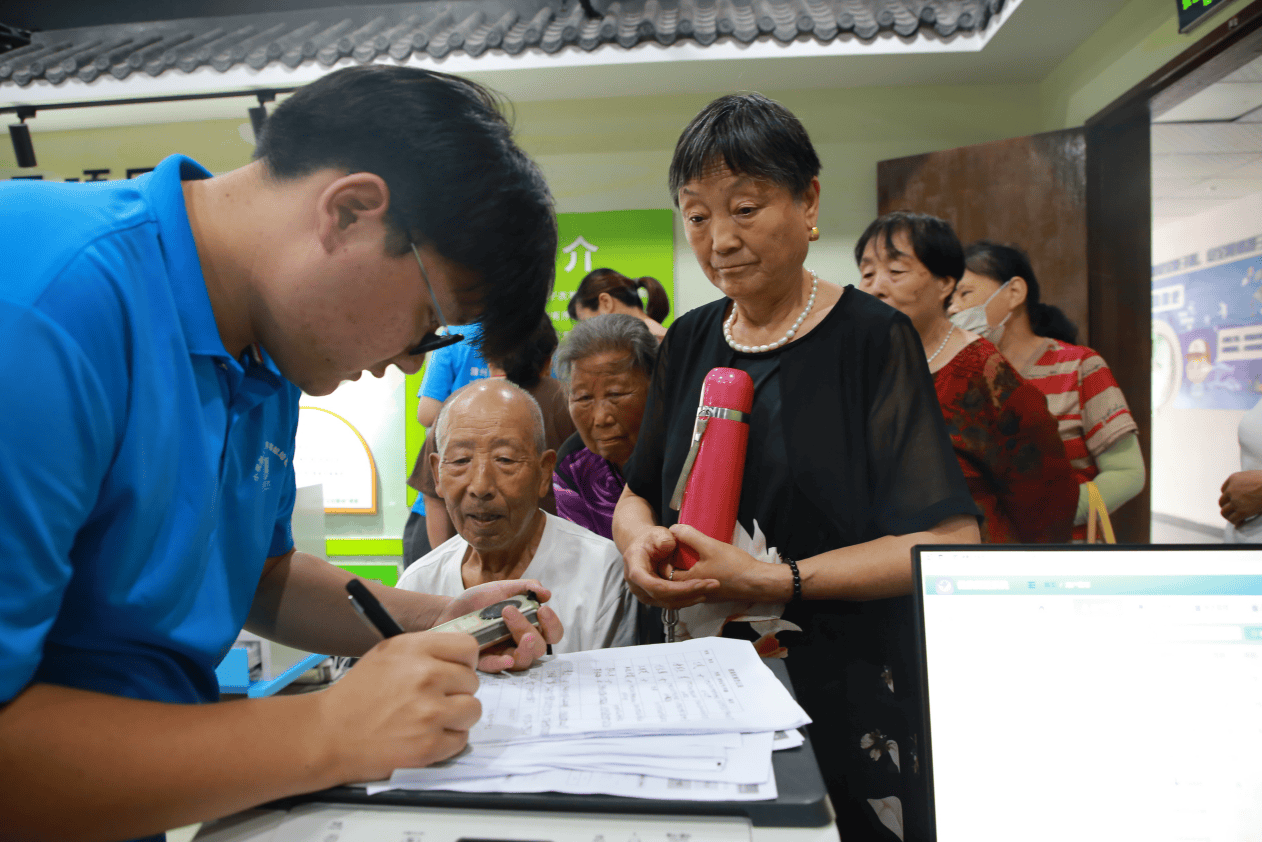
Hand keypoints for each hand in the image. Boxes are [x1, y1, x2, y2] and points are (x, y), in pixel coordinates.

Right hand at [318, 631, 480, 781]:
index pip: (468, 647)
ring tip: (430, 719)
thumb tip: (459, 657)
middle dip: (457, 691)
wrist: (328, 734)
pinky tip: (424, 737)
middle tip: (433, 700)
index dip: (464, 662)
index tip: (454, 672)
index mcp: (414, 649)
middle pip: (472, 681)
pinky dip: (447, 742)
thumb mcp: (387, 654)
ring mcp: (429, 712)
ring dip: (456, 717)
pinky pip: (461, 740)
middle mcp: (425, 676)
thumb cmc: (356, 695)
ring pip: (472, 710)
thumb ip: (424, 651)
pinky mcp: (428, 745)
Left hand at [437, 579, 562, 671]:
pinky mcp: (485, 662)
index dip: (552, 625)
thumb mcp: (503, 588)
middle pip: (539, 649)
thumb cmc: (480, 600)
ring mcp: (504, 654)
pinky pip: (497, 669)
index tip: (542, 610)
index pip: (552, 633)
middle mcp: (520, 643)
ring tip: (509, 627)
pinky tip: (506, 658)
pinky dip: (502, 664)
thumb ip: (526, 588)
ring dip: (522, 648)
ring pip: (523, 662)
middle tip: (509, 611)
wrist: (450, 609)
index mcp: (530, 626)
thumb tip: (547, 593)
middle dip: (530, 630)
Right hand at [622, 524, 718, 608]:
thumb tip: (669, 545)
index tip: (699, 583)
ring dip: (691, 598)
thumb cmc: (650, 539)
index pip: (656, 586)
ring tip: (710, 588)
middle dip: (690, 593)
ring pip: (669, 603)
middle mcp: (637, 587)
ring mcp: (645, 595)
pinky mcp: (653, 598)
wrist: (642, 547)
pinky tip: (701, 591)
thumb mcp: (656, 534)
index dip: (679, 588)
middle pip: (665, 597)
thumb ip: (662, 538)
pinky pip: (671, 602)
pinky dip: (687, 598)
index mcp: (635, 571)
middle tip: (712, 585)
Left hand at [667, 523, 790, 602]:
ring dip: (685, 569)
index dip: (664, 560)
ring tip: (688, 553)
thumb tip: (674, 528)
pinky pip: (697, 584)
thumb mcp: (710, 546)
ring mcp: (704, 595)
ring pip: (686, 582)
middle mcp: (693, 592)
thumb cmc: (734, 565)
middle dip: (673, 564)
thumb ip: (690, 536)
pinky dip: (695, 574)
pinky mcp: (714, 594)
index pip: (665, 574)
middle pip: (674, 578)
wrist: (757, 582)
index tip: (668, 547)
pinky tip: (702, 562)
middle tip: (676, 549)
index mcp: (688, 583)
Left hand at [1219, 470, 1261, 525]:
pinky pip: (1233, 519)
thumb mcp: (1254, 475)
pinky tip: (1241, 522)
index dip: (1228, 497)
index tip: (1232, 501)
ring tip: (1235, 519)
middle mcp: (1231, 489)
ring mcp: (1236, 501)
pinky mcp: (1242, 511)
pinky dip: (1236, 522)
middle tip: (1234, 511)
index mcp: (1234, 478)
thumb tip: (1250, 488)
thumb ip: (1247, 481)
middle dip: (1227, 507)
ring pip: (1224, 511)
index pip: (1224, 490)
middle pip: (1222, 501)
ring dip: (1229, 516)